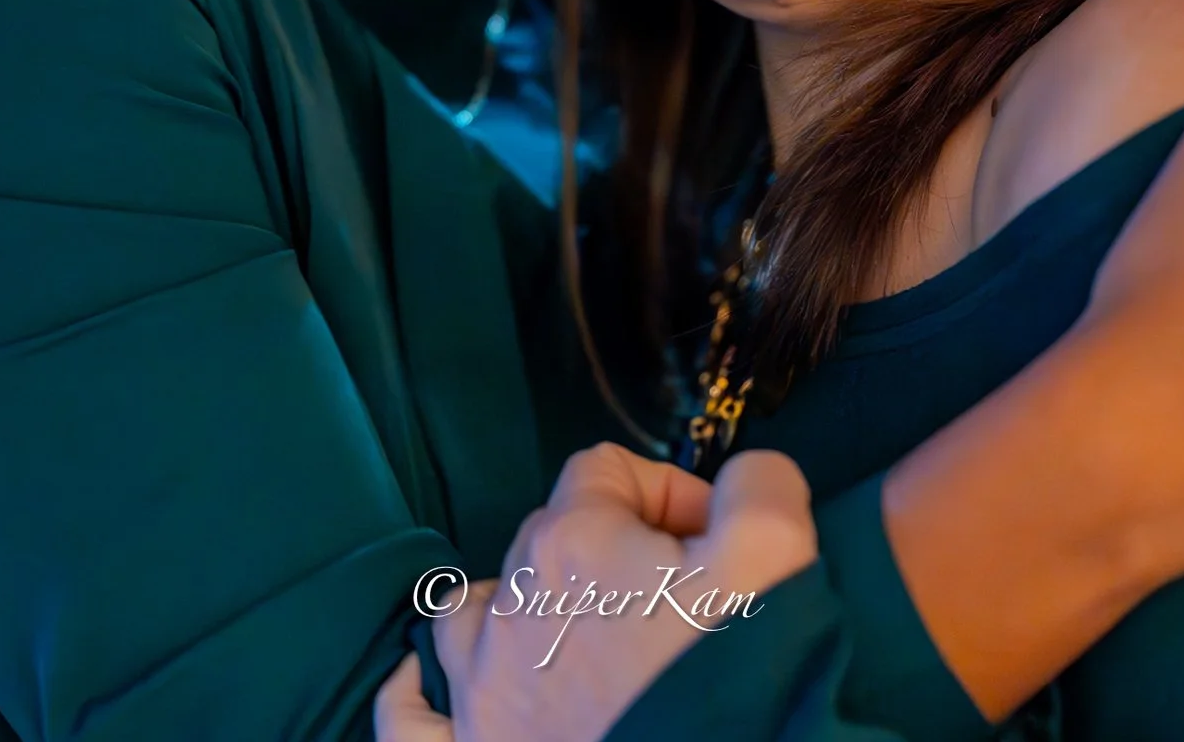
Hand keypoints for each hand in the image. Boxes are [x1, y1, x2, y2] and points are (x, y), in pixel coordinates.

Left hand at [381, 444, 817, 741]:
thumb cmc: (730, 688)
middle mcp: (507, 608)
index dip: (668, 494)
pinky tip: (440, 688)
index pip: (606, 471)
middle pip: (552, 537)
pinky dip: (420, 693)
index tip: (713, 541)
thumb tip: (747, 474)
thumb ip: (759, 489)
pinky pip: (409, 712)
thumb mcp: (774, 561)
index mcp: (573, 545)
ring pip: (474, 613)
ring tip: (581, 642)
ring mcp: (476, 689)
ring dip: (522, 610)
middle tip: (681, 603)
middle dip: (616, 552)